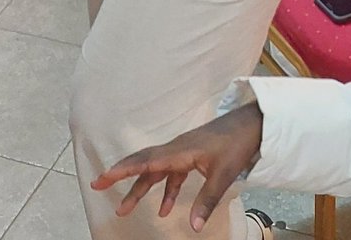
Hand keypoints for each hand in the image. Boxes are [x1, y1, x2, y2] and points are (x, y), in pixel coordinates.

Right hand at [92, 103, 263, 229]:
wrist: (252, 124)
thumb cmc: (236, 144)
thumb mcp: (223, 174)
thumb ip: (206, 201)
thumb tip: (193, 227)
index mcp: (180, 151)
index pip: (147, 161)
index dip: (124, 169)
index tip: (104, 176)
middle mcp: (177, 149)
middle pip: (144, 163)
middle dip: (121, 174)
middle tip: (98, 184)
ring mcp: (184, 151)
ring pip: (156, 171)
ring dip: (141, 189)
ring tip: (125, 208)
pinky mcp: (192, 155)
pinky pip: (172, 173)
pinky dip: (166, 190)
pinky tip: (165, 210)